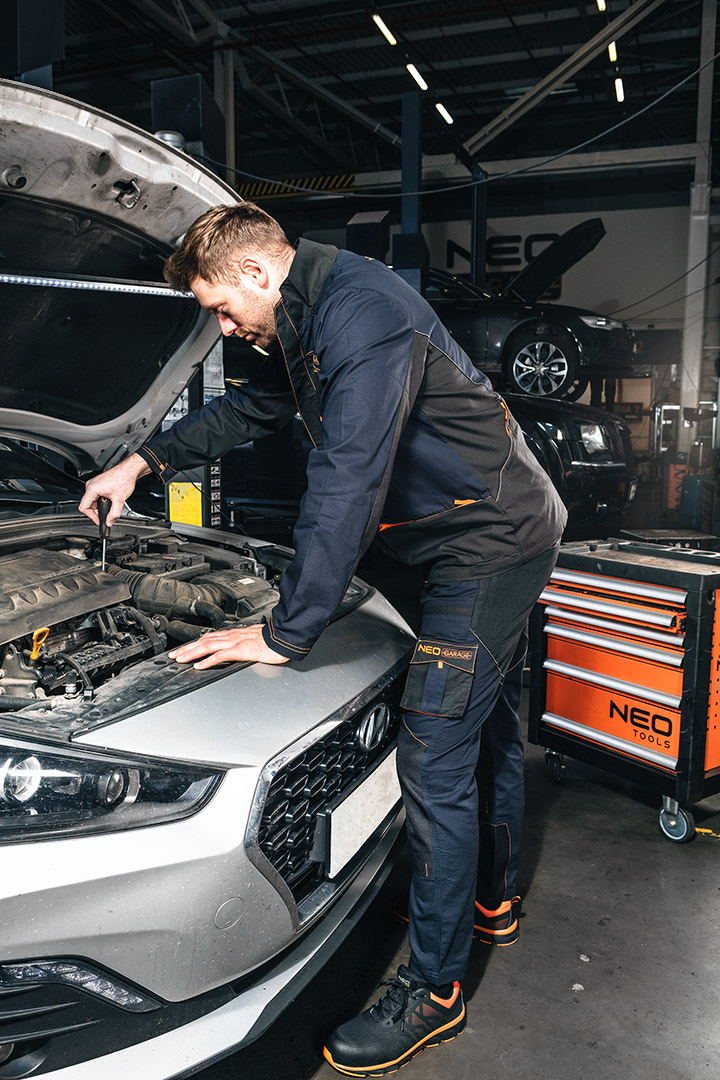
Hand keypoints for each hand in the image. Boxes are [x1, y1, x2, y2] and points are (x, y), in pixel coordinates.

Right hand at [79, 454, 150, 526]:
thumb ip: (114, 514)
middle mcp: (90, 486)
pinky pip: (95, 496)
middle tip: (106, 516)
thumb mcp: (119, 500)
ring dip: (100, 506)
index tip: (99, 521)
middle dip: (97, 512)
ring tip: (110, 506)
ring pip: (92, 501)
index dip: (92, 517)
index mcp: (92, 489)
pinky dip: (101, 501)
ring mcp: (94, 484)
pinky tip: (110, 501)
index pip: (84, 508)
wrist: (128, 470)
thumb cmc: (123, 479)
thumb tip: (109, 522)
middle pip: (88, 505)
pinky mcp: (98, 484)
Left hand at [168, 624, 288, 668]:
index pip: (209, 637)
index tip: (183, 649)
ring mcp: (236, 642)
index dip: (194, 643)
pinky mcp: (241, 650)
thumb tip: (234, 650)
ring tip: (180, 660)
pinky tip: (199, 666)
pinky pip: (221, 655)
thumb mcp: (253, 640)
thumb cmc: (273, 639)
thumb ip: (242, 644)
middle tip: (173, 656)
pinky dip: (208, 661)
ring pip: (208, 646)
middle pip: (204, 641)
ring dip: (192, 653)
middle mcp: (232, 636)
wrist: (285, 637)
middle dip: (187, 648)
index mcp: (234, 634)